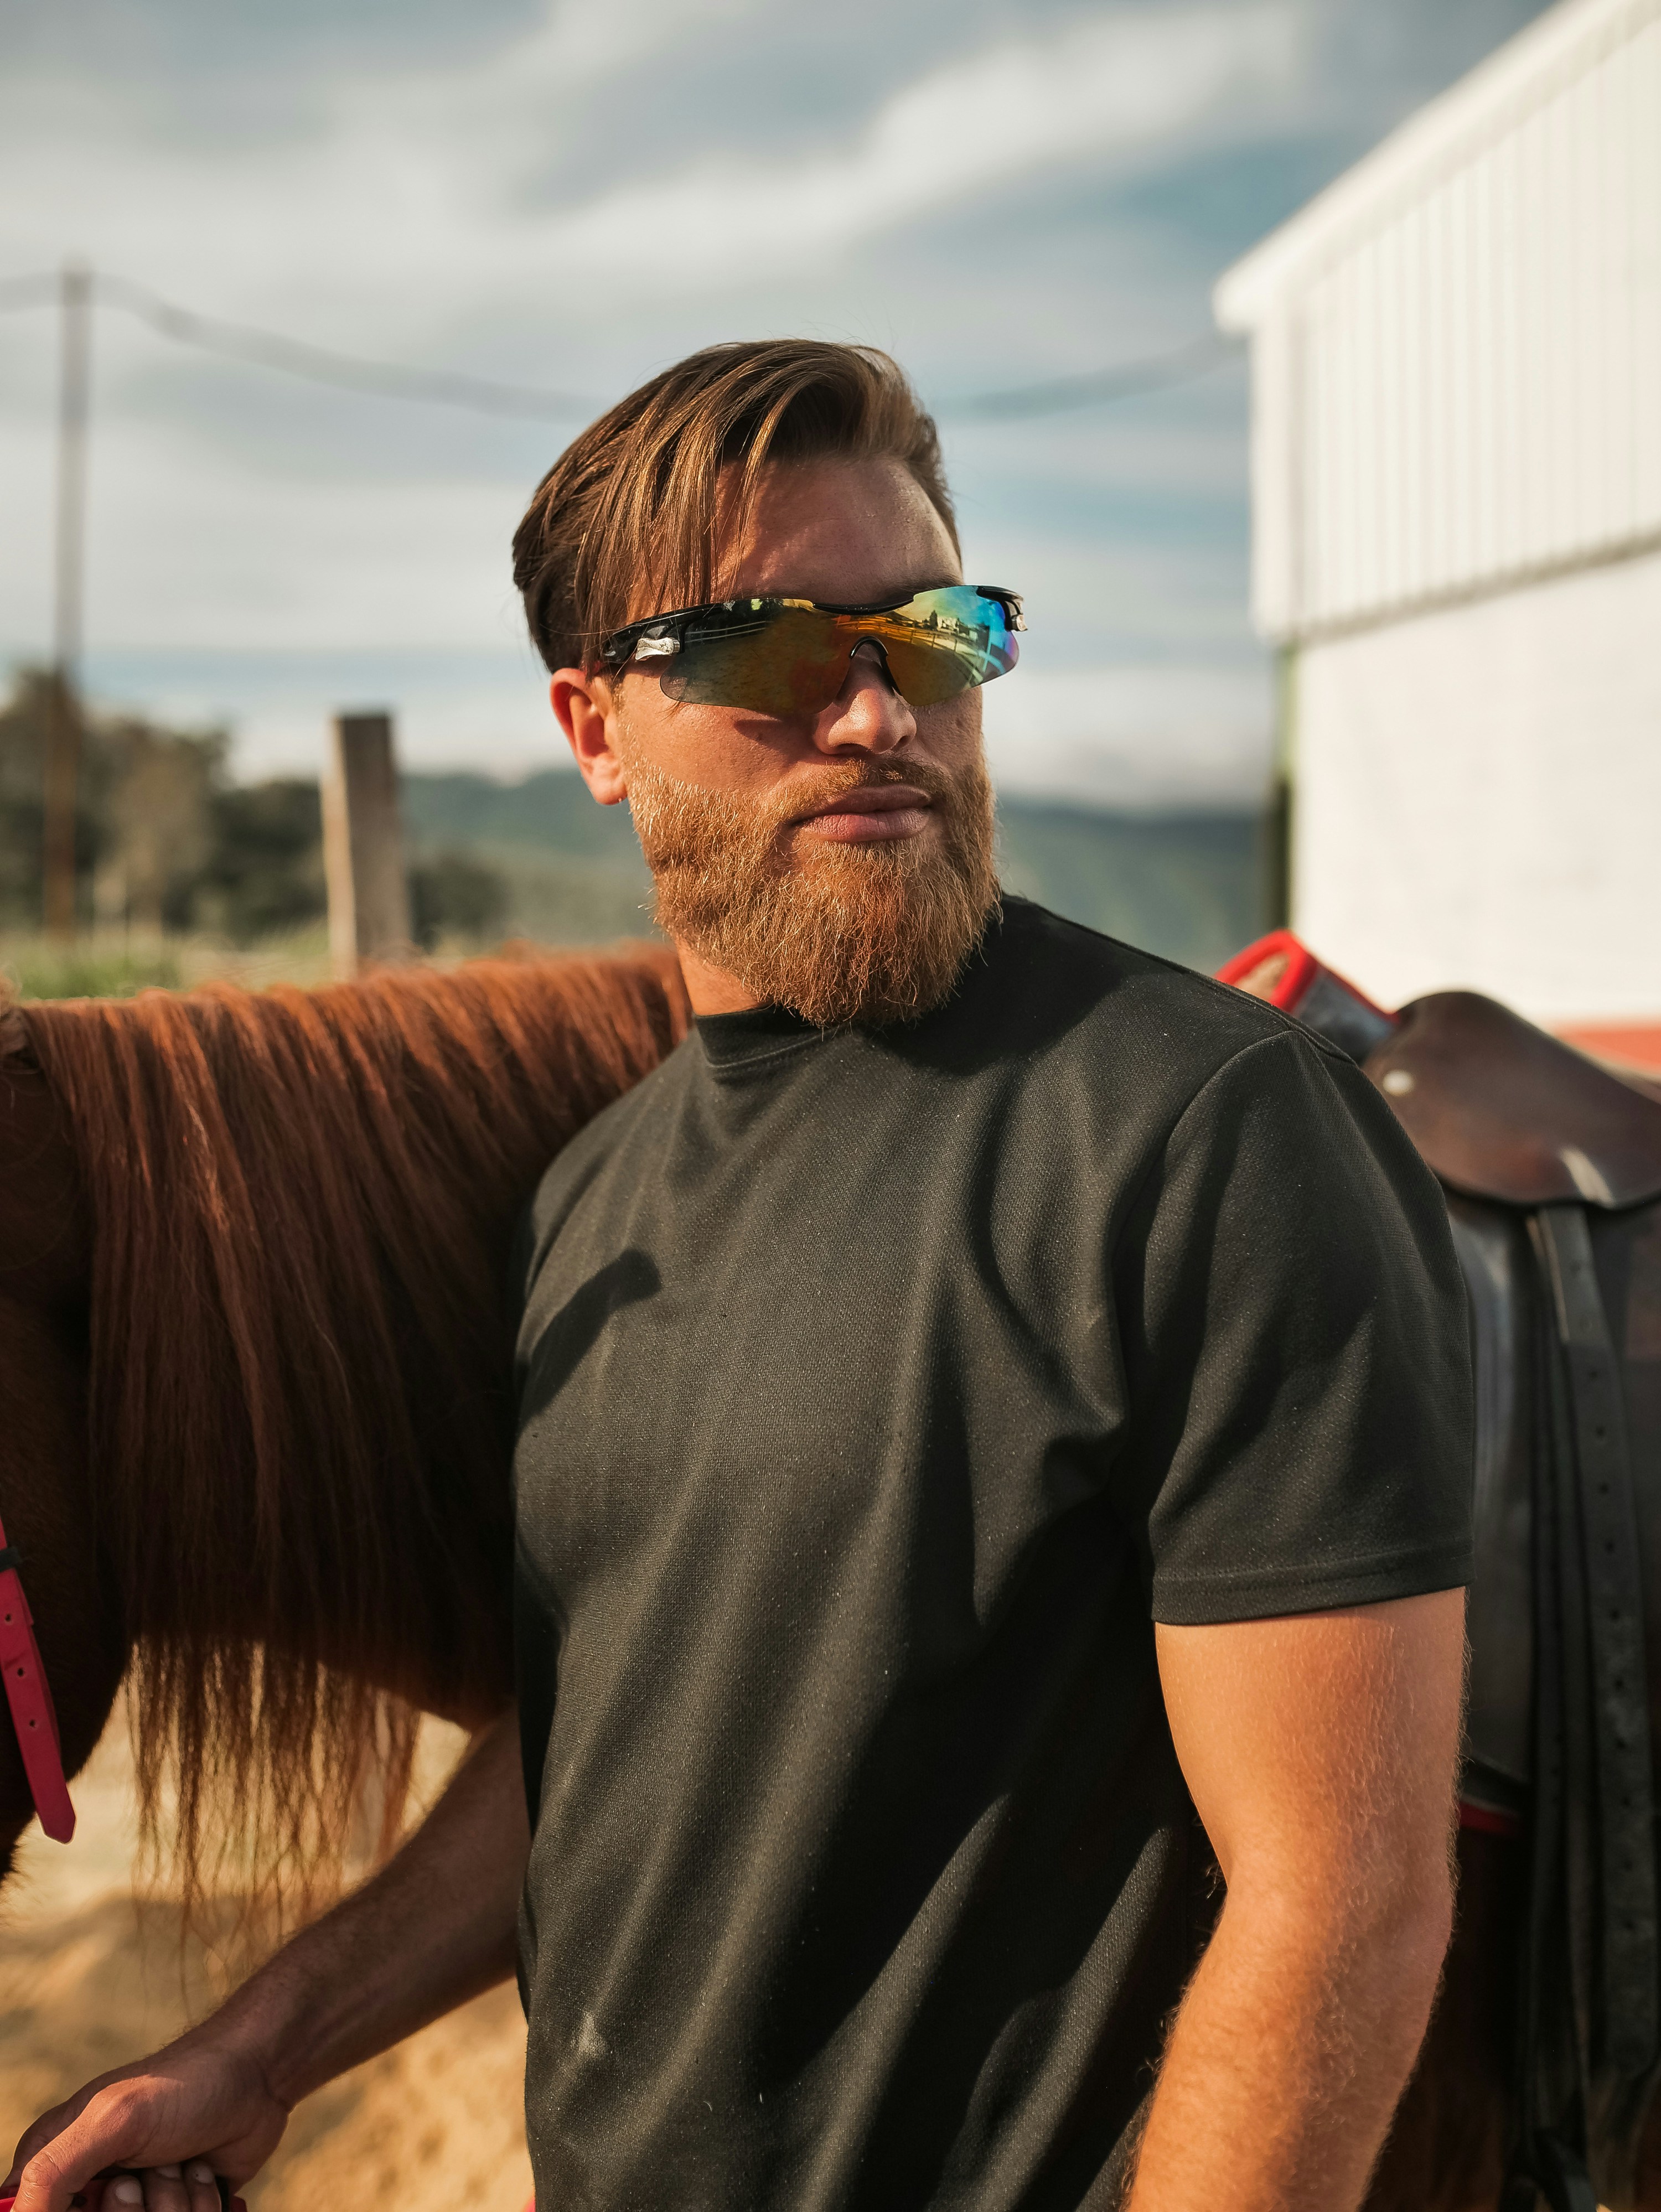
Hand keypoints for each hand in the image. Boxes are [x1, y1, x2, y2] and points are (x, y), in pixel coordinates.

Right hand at [4, 2033, 286, 2211]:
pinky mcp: (176, 2208)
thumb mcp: (113, 2120)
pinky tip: (206, 2173)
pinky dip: (200, 2209)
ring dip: (173, 2206)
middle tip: (143, 2175)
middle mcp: (93, 2184)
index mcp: (57, 2158)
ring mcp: (137, 2198)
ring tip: (183, 2163)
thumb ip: (54, 2171)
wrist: (257, 2076)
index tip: (104, 2195)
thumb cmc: (184, 2086)